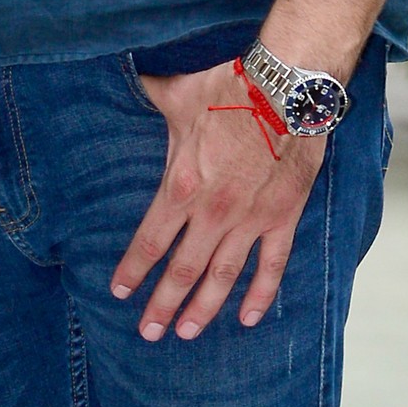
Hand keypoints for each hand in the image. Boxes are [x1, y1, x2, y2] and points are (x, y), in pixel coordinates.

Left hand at [112, 63, 327, 341]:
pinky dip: (261, 294)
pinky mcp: (283, 217)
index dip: (132, 271)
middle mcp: (212, 213)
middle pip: (181, 271)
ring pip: (222, 276)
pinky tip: (248, 317)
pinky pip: (272, 265)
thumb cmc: (230, 88)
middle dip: (162, 305)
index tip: (119, 292)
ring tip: (186, 333)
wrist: (287, 89)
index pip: (150, 242)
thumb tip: (126, 73)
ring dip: (203, 308)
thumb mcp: (178, 94)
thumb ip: (150, 95)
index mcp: (181, 186)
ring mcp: (250, 219)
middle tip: (148, 333)